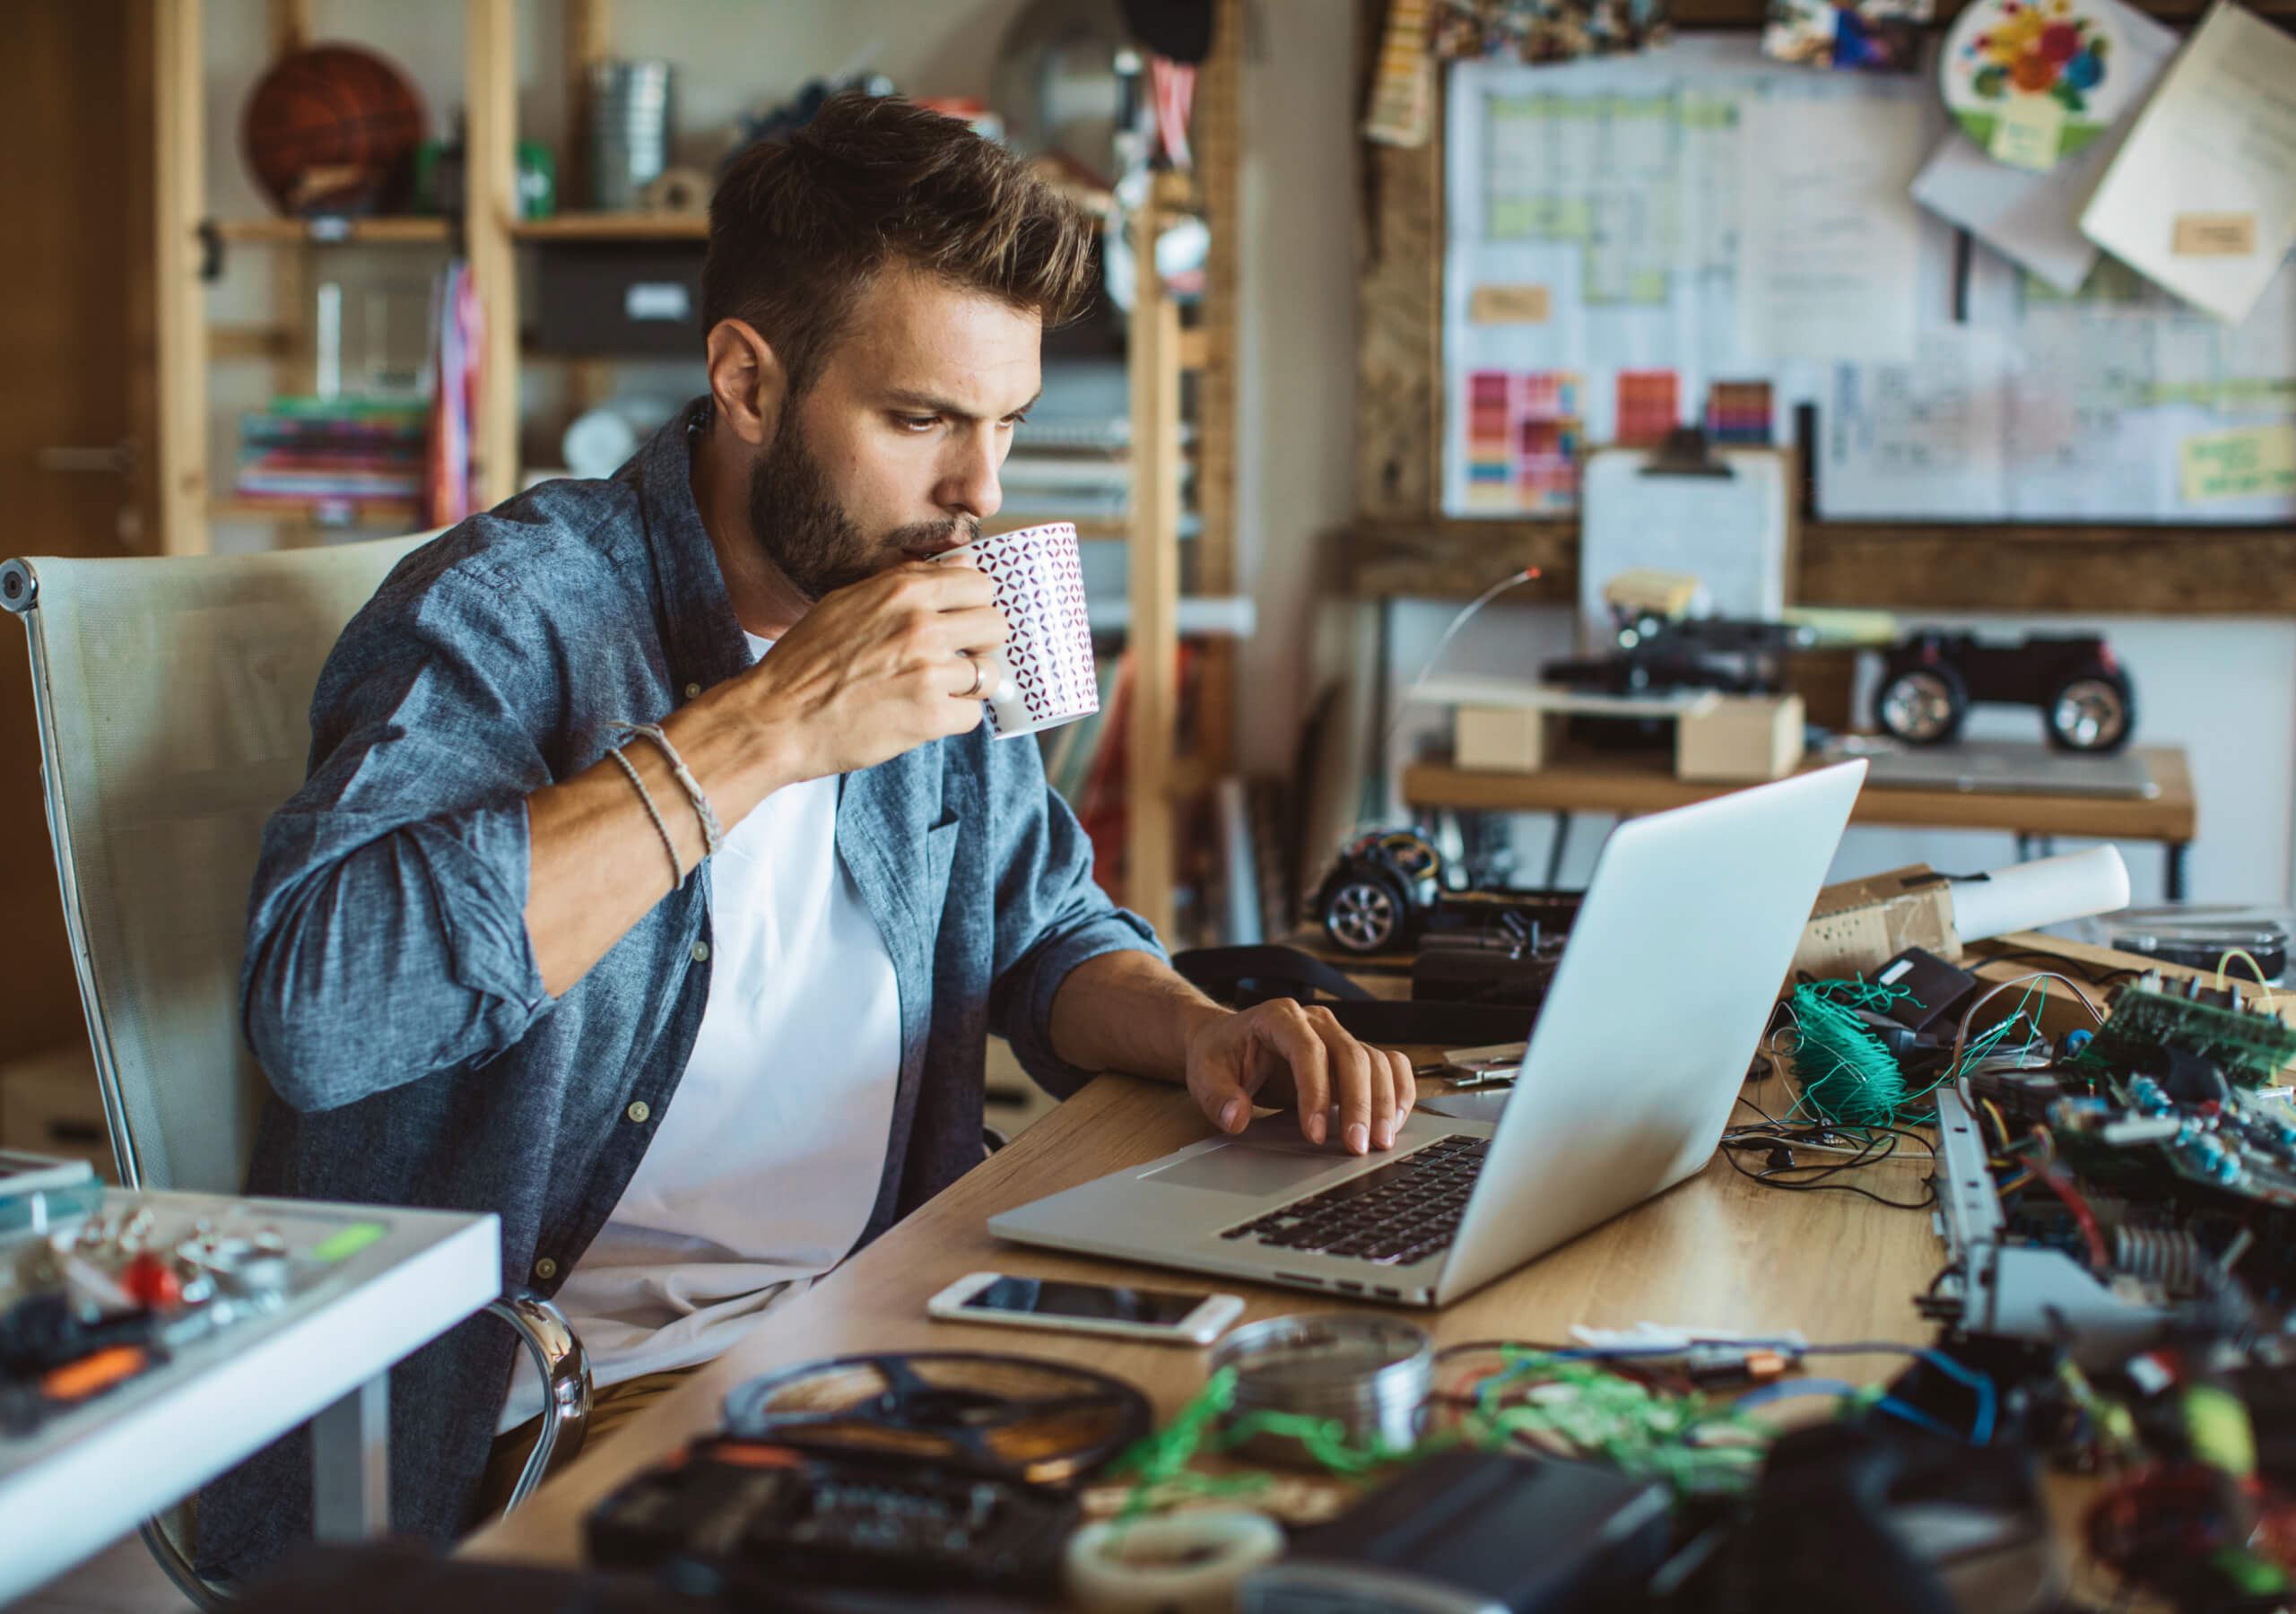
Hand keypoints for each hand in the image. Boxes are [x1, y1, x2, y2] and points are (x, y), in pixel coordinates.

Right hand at [713, 560, 1008, 784]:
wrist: (776, 717)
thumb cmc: (807, 661)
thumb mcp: (848, 602)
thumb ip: (905, 583)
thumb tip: (960, 564)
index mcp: (903, 590)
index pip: (979, 584)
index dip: (972, 606)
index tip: (959, 623)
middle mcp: (921, 625)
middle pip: (996, 625)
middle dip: (980, 643)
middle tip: (954, 659)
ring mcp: (929, 671)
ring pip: (990, 673)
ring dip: (967, 685)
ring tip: (933, 691)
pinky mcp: (930, 716)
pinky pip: (973, 714)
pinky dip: (952, 718)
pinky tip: (922, 715)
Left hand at [1184, 1002, 1416, 1154]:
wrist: (1228, 1040)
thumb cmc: (1220, 1056)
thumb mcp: (1205, 1075)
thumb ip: (1218, 1096)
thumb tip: (1237, 1117)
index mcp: (1278, 1017)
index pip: (1307, 1049)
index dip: (1315, 1092)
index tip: (1314, 1134)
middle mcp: (1315, 1021)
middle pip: (1351, 1054)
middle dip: (1359, 1104)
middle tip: (1357, 1147)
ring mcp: (1338, 1035)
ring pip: (1376, 1060)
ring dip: (1383, 1103)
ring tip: (1380, 1142)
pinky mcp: (1352, 1053)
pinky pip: (1389, 1064)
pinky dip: (1398, 1091)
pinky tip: (1395, 1122)